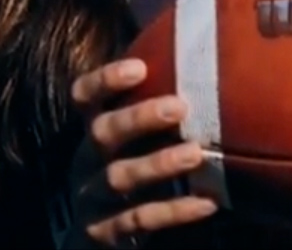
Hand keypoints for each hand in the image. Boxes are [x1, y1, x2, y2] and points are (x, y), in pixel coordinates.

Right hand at [69, 56, 220, 247]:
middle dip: (138, 118)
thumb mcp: (133, 141)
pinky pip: (138, 220)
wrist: (100, 235)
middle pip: (102, 133)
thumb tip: (204, 58)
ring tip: (195, 154)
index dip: (105, 80)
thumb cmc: (132, 171)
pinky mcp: (105, 232)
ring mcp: (92, 198)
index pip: (84, 96)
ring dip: (157, 164)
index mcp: (91, 132)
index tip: (140, 66)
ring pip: (118, 177)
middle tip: (180, 106)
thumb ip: (155, 108)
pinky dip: (173, 211)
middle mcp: (85, 161)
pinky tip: (207, 203)